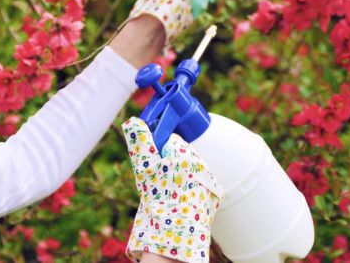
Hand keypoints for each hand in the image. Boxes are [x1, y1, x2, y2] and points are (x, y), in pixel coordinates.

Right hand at [121, 117, 223, 262]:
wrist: (174, 228)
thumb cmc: (157, 195)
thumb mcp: (143, 166)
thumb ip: (140, 140)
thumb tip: (134, 121)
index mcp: (185, 152)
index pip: (170, 140)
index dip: (159, 151)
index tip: (153, 162)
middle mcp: (202, 162)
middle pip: (182, 156)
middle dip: (170, 164)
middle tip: (159, 180)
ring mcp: (210, 180)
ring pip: (192, 171)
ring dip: (182, 177)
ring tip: (170, 192)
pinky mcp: (215, 196)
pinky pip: (201, 186)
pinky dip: (192, 190)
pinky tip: (181, 200)